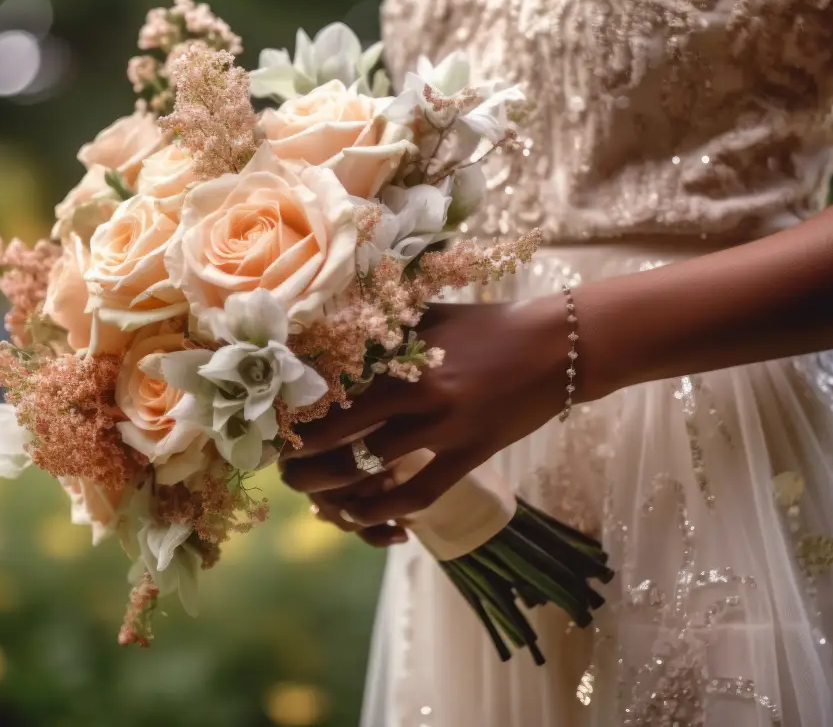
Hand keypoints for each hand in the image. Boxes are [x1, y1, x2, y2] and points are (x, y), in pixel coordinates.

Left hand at [281, 295, 575, 529]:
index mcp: (400, 357)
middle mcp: (417, 395)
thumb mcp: (429, 316)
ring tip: (314, 495)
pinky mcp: (471, 454)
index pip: (330, 393)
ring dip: (335, 489)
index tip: (273, 426)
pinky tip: (365, 516)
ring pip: (372, 469)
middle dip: (303, 458)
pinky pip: (419, 494)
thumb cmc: (488, 324)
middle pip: (339, 437)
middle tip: (283, 468)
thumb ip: (384, 327)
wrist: (558, 346)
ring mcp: (445, 428)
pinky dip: (386, 509)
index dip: (295, 416)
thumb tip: (330, 329)